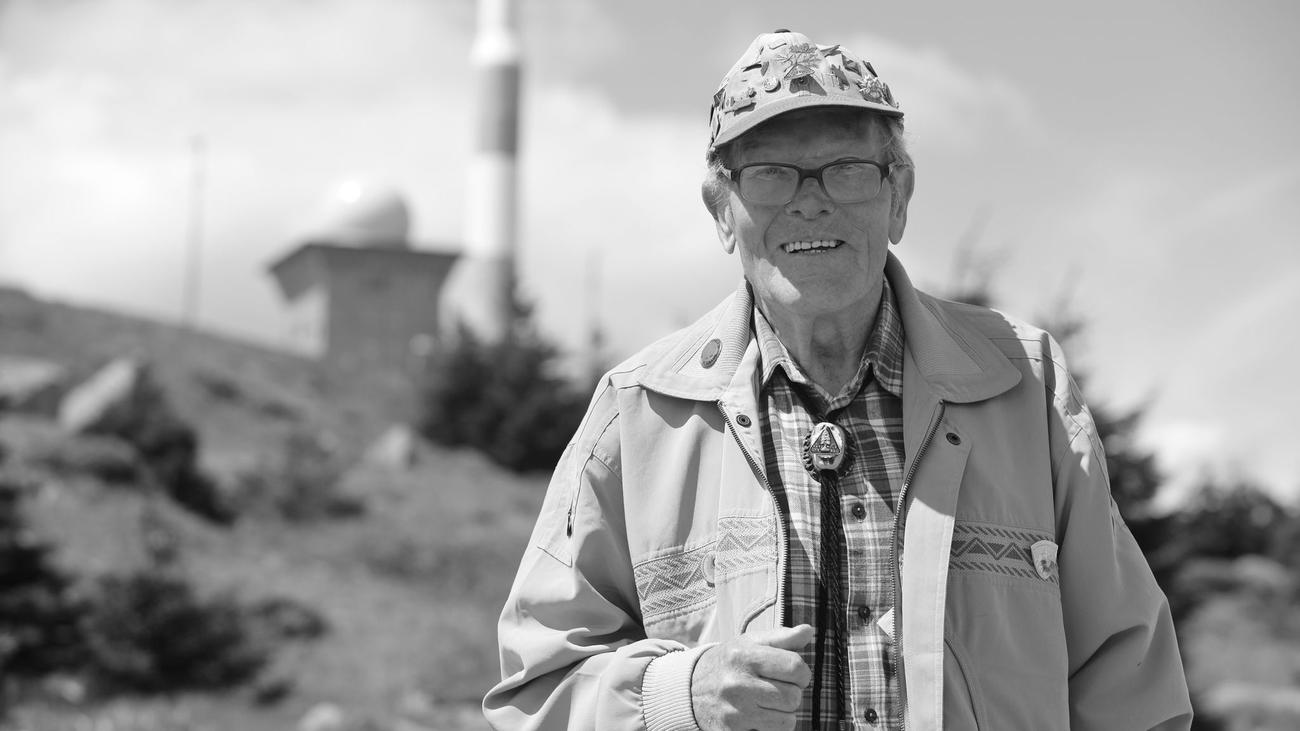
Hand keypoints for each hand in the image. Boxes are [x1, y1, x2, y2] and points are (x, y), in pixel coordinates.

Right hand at [690, 624, 813, 730]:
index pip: (795, 667)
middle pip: (794, 696)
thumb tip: (809, 630)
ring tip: (768, 701)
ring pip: (788, 719)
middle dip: (792, 693)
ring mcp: (734, 711)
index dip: (801, 672)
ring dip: (784, 712)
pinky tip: (758, 714)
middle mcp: (737, 683)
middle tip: (778, 687)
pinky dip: (772, 726)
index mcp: (744, 655)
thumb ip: (781, 637)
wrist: (690, 689)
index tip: (793, 673)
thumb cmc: (729, 662)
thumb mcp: (750, 643)